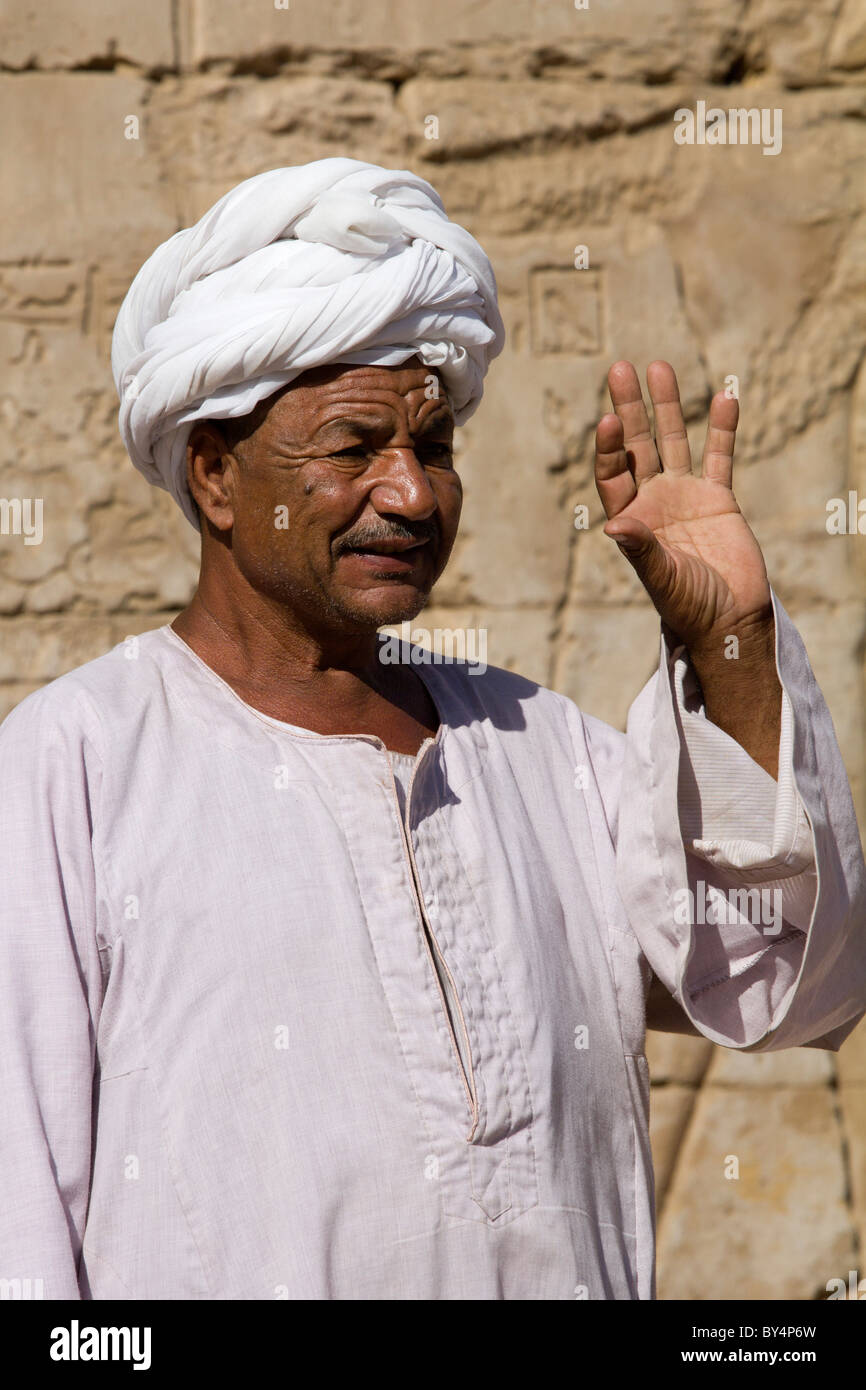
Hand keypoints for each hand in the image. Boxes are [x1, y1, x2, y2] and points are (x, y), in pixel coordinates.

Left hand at [595, 360, 780, 775]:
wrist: (728, 619)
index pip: (612, 473)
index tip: (607, 421)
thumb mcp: (662, 579)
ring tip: (661, 367)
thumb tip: (616, 526)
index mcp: (630, 519)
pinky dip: (721, 430)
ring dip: (668, 407)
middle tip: (620, 369)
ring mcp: (685, 495)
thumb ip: (642, 550)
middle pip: (636, 445)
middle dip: (628, 409)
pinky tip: (725, 398)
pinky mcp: (718, 497)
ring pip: (673, 441)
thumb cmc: (688, 606)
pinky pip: (718, 456)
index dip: (608, 448)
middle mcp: (653, 500)